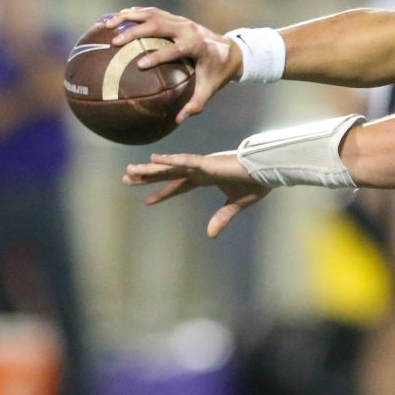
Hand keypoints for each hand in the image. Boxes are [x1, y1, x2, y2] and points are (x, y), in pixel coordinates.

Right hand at [105, 7, 242, 123]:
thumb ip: (195, 104)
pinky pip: (152, 12)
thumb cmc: (218, 72)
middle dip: (136, 32)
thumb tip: (178, 120)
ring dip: (129, 17)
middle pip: (159, 25)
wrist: (230, 50)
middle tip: (115, 43)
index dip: (159, 56)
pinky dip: (134, 14)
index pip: (177, 49)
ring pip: (152, 14)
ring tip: (108, 26)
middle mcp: (188, 29)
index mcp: (198, 46)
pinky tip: (116, 18)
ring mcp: (181, 21)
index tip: (140, 65)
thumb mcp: (210, 89)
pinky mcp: (175, 18)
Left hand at [124, 151, 269, 237]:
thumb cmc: (255, 183)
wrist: (268, 171)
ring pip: (170, 168)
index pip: (179, 186)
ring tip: (130, 170)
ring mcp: (202, 165)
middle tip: (126, 178)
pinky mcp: (208, 164)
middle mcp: (200, 170)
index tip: (146, 200)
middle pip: (168, 174)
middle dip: (147, 177)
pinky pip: (185, 162)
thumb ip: (222, 217)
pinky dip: (170, 161)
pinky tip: (154, 159)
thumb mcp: (236, 205)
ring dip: (150, 169)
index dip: (163, 193)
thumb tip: (210, 235)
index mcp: (206, 178)